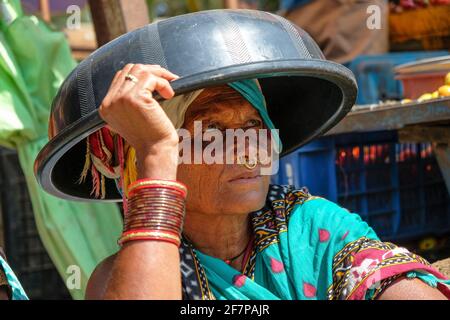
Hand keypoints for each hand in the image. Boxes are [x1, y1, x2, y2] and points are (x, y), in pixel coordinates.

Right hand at [99, 64, 179, 178]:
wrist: (155, 152)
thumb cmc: (151, 136)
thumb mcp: (134, 116)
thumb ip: (130, 99)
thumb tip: (144, 76)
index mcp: (106, 107)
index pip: (120, 77)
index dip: (140, 74)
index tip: (157, 79)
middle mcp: (109, 102)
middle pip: (129, 69)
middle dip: (150, 70)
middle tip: (167, 78)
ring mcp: (120, 99)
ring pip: (140, 70)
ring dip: (159, 75)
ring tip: (170, 86)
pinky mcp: (135, 99)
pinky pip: (151, 78)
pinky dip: (163, 83)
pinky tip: (169, 94)